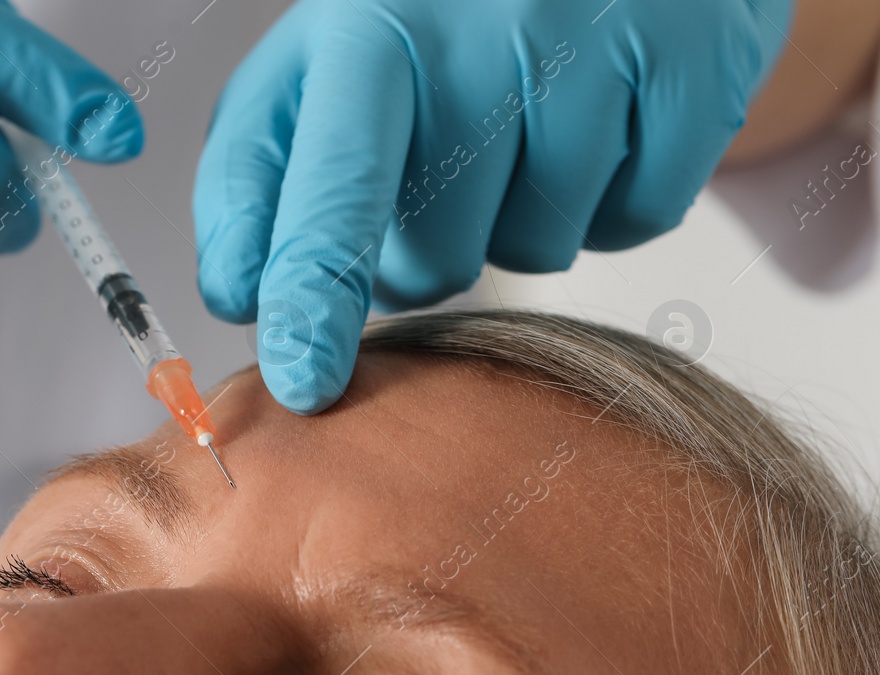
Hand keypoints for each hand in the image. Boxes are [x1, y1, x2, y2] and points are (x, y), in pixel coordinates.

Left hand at [193, 0, 791, 412]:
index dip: (314, 297)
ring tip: (524, 124)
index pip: (333, 190)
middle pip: (438, 260)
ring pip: (538, 249)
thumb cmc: (436, 19)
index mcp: (369, 25)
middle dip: (428, 250)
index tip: (303, 381)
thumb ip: (260, 177)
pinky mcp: (694, 64)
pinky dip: (612, 199)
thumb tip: (238, 295)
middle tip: (443, 164)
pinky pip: (635, 221)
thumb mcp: (321, 66)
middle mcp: (481, 26)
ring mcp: (596, 40)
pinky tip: (601, 123)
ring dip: (519, 220)